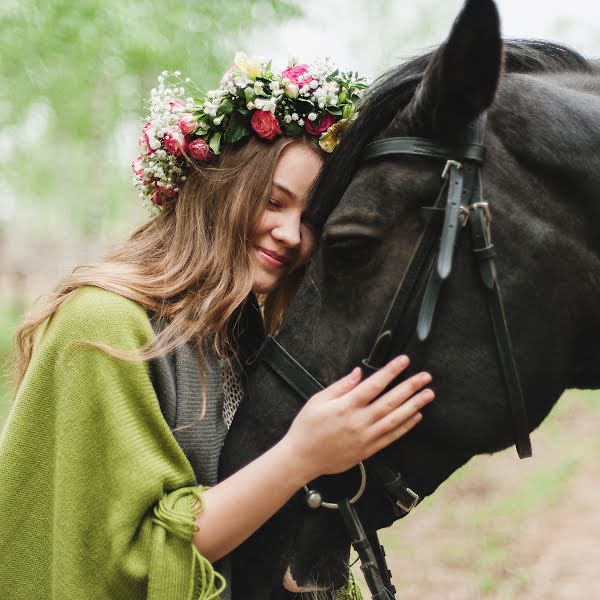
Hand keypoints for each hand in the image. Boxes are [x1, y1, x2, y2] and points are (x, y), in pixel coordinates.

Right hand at [282, 355, 433, 481]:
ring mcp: (365, 437)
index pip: (374, 385)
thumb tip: (359, 373)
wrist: (302, 458)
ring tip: (428, 395)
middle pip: (390, 401)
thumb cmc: (307, 427)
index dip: (390, 371)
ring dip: (414, 405)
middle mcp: (358, 422)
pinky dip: (405, 426)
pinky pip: (391, 437)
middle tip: (426, 377)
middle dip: (410, 387)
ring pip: (395, 419)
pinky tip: (416, 416)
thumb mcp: (318, 400)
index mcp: (345, 406)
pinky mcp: (368, 450)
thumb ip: (341, 386)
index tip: (404, 361)